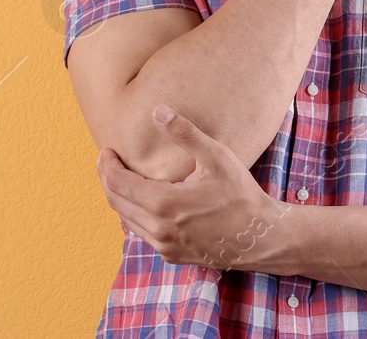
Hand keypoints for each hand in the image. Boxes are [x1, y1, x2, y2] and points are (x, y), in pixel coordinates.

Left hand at [96, 105, 292, 271]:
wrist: (261, 238)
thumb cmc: (241, 195)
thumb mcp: (217, 157)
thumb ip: (185, 133)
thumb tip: (158, 110)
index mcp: (164, 204)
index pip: (118, 185)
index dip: (107, 166)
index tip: (106, 151)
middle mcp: (159, 230)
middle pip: (116, 203)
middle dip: (107, 179)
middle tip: (107, 161)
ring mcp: (165, 246)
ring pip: (126, 220)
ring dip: (119, 198)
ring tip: (119, 178)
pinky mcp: (172, 255)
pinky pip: (142, 234)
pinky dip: (133, 215)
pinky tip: (141, 202)